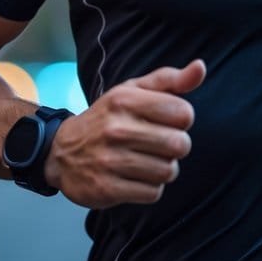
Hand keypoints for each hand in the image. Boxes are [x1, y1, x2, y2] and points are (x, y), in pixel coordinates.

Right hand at [45, 59, 205, 208]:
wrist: (61, 151)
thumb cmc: (108, 118)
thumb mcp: (133, 92)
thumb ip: (170, 80)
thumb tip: (200, 67)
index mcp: (125, 100)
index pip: (183, 113)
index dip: (181, 120)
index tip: (166, 121)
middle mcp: (116, 129)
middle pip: (180, 145)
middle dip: (175, 148)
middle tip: (157, 145)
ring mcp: (109, 160)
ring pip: (168, 171)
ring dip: (162, 169)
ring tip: (145, 161)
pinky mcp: (106, 188)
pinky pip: (153, 193)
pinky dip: (149, 188)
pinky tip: (134, 178)